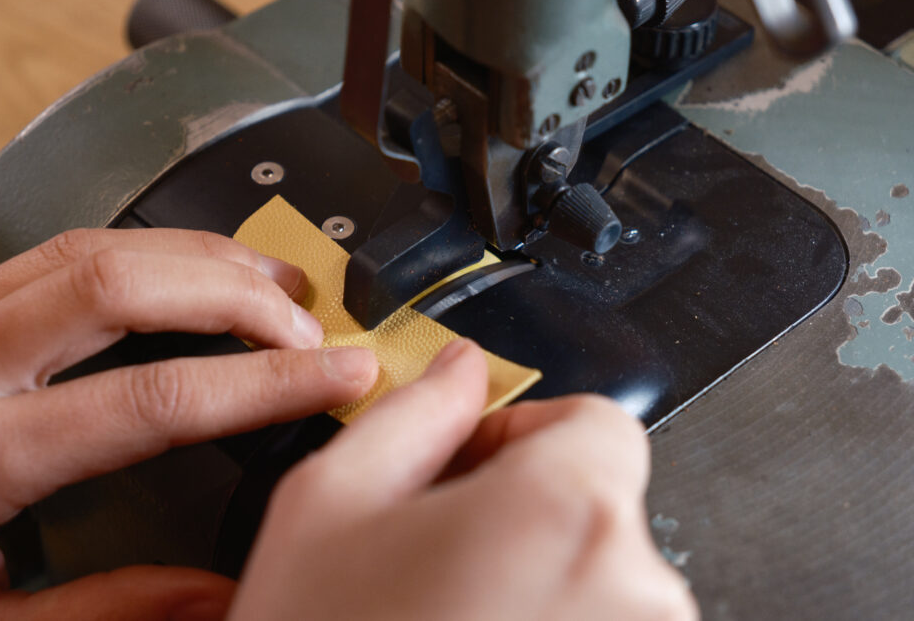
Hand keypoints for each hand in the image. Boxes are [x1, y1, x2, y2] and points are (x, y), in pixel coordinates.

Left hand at [0, 228, 377, 620]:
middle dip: (236, 292)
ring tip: (272, 278)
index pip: (154, 400)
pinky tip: (184, 267)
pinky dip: (139, 248)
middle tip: (310, 320)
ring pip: (86, 247)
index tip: (338, 374)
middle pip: (118, 284)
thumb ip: (105, 612)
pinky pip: (51, 252)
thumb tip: (218, 593)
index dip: (266, 384)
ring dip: (195, 255)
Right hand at [229, 339, 696, 620]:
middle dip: (524, 517)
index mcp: (563, 510)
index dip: (526, 433)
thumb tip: (458, 370)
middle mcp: (633, 590)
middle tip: (438, 561)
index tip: (477, 468)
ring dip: (538, 588)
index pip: (598, 420)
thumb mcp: (327, 508)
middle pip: (598, 506)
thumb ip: (410, 414)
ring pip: (600, 585)